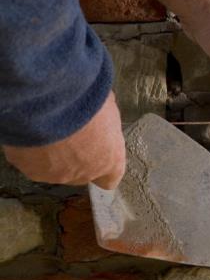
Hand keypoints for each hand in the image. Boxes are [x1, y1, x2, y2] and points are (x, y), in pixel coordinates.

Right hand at [2, 91, 125, 188]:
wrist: (50, 102)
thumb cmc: (86, 102)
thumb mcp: (108, 107)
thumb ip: (106, 122)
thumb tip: (102, 116)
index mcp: (110, 160)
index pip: (110, 177)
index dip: (103, 165)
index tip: (98, 151)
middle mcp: (84, 174)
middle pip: (81, 172)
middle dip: (76, 155)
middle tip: (70, 132)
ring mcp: (56, 175)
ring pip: (54, 168)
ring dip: (53, 153)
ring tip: (49, 128)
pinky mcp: (30, 170)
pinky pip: (31, 160)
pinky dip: (31, 149)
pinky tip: (32, 131)